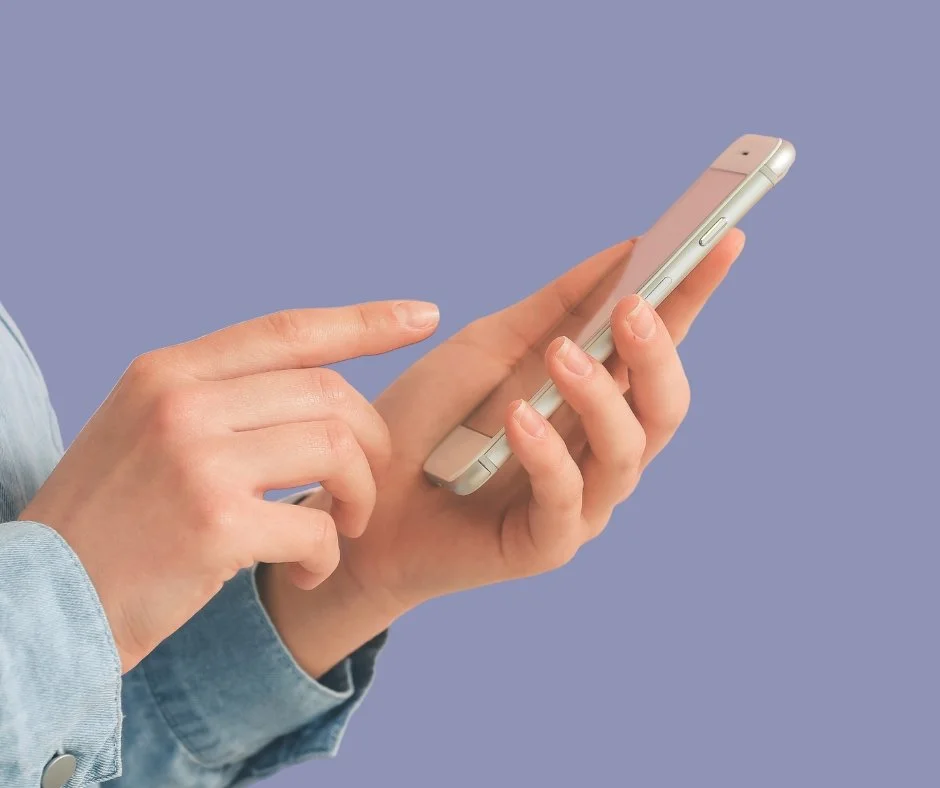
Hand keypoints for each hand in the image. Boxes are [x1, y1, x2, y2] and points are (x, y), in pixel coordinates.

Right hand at [21, 300, 439, 671]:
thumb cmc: (110, 522)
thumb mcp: (147, 431)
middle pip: (329, 394)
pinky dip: (326, 557)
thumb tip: (315, 389)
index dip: (365, 321)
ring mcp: (196, 458)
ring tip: (340, 530)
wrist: (40, 604)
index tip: (422, 315)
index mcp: (168, 371)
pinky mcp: (212, 524)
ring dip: (358, 498)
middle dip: (371, 444)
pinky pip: (315, 527)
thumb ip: (220, 399)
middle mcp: (181, 401)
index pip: (288, 329)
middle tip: (362, 491)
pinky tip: (302, 572)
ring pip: (337, 448)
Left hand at [262, 231, 745, 675]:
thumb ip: (555, 307)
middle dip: (660, 353)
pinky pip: (567, 499)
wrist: (363, 500)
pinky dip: (547, 454)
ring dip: (600, 396)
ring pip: (628, 450)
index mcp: (593, 398)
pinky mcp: (544, 543)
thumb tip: (624, 248)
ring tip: (563, 354)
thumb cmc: (429, 422)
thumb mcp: (488, 347)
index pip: (659, 346)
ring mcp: (579, 500)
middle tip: (634, 306)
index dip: (694, 296)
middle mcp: (598, 448)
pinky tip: (519, 418)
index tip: (724, 240)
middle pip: (665, 404)